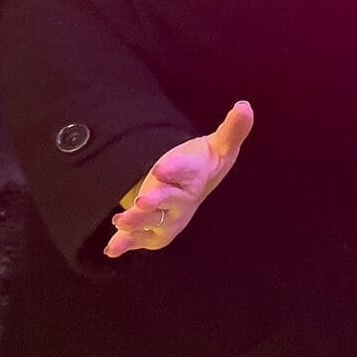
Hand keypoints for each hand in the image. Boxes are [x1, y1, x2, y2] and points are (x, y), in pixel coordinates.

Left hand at [105, 100, 254, 258]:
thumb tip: (245, 106)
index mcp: (197, 177)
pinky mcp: (153, 231)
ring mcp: (168, 218)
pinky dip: (124, 244)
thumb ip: (231, 129)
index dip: (175, 170)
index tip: (161, 167)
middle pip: (171, 201)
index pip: (188, 172)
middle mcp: (184, 201)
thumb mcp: (219, 146)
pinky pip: (138, 239)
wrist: (195, 192)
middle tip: (143, 201)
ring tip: (120, 221)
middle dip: (157, 201)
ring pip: (152, 222)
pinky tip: (111, 249)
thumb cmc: (204, 165)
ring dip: (137, 223)